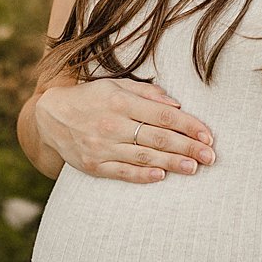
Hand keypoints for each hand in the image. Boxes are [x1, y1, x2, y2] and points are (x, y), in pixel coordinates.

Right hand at [35, 78, 214, 183]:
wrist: (50, 117)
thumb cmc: (91, 98)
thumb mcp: (115, 85)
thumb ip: (146, 94)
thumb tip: (176, 105)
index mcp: (120, 101)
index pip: (162, 115)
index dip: (188, 125)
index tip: (207, 135)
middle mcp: (112, 124)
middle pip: (157, 138)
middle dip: (188, 147)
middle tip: (211, 156)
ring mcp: (102, 147)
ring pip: (144, 157)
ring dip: (172, 163)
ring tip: (194, 168)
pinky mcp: (94, 165)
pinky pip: (123, 172)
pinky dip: (143, 175)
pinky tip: (162, 176)